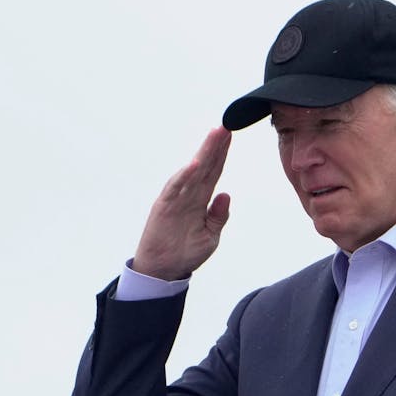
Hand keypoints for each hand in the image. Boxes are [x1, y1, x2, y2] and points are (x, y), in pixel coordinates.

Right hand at [132, 128, 232, 280]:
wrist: (164, 270)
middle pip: (205, 165)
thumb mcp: (210, 236)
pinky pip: (175, 188)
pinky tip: (195, 163)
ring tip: (216, 134)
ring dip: (204, 152)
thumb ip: (218, 216)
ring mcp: (176, 198)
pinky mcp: (164, 206)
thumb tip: (226, 194)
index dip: (222, 154)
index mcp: (201, 199)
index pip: (214, 171)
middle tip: (226, 125)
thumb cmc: (186, 251)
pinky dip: (184, 176)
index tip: (231, 135)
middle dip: (216, 145)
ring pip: (192, 170)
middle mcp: (189, 194)